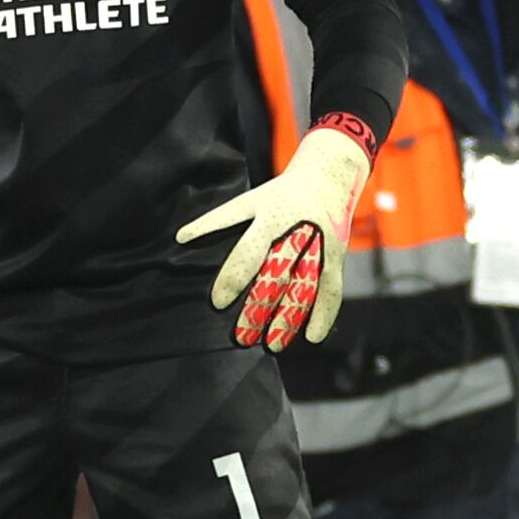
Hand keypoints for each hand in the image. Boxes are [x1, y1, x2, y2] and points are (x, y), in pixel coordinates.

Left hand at [176, 120, 372, 350]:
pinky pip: (332, 289)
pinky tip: (313, 337)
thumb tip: (181, 238)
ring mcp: (322, 246)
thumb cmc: (282, 191)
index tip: (217, 303)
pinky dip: (325, 314)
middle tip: (242, 336)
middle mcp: (299, 233)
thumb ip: (218, 220)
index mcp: (272, 218)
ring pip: (306, 287)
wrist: (331, 174)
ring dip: (291, 317)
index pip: (248, 253)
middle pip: (278, 276)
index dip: (232, 279)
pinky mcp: (338, 256)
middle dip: (260, 307)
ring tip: (274, 344)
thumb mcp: (249, 199)